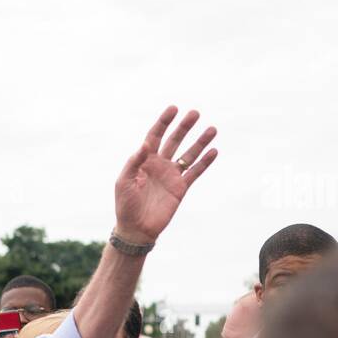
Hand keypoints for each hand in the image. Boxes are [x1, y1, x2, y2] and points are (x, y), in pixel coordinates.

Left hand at [114, 106, 217, 243]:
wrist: (136, 229)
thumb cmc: (126, 205)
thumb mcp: (124, 182)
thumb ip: (134, 162)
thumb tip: (145, 145)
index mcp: (144, 160)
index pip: (155, 136)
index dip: (163, 122)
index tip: (173, 108)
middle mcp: (159, 165)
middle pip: (174, 141)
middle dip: (184, 127)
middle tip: (195, 113)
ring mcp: (171, 176)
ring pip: (188, 154)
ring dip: (200, 142)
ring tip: (212, 129)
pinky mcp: (181, 188)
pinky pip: (195, 172)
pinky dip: (205, 162)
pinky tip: (214, 151)